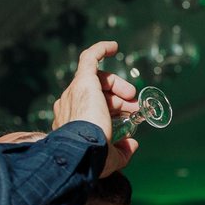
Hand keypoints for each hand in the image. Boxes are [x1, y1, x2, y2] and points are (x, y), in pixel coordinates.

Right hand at [52, 41, 139, 177]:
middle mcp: (70, 105)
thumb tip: (133, 145)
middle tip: (134, 107)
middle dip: (119, 99)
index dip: (114, 110)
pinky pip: (89, 58)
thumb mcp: (110, 158)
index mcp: (72, 121)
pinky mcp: (83, 81)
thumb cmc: (91, 157)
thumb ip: (122, 152)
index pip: (94, 108)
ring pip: (97, 80)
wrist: (81, 150)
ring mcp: (74, 92)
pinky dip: (101, 50)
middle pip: (97, 94)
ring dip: (117, 85)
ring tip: (132, 94)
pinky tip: (114, 46)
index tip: (130, 116)